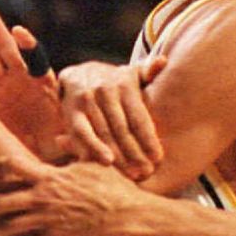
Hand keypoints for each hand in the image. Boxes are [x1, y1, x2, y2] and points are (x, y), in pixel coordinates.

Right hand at [0, 4, 62, 157]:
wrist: (42, 157)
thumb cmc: (59, 146)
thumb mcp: (68, 138)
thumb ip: (67, 137)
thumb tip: (62, 142)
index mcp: (44, 86)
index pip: (35, 60)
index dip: (28, 45)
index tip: (18, 32)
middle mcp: (23, 83)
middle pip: (9, 52)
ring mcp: (6, 90)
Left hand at [0, 152, 145, 235]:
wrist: (125, 213)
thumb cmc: (113, 185)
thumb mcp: (93, 159)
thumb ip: (74, 145)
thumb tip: (60, 135)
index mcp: (50, 176)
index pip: (14, 166)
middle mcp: (43, 197)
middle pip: (4, 200)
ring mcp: (47, 218)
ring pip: (11, 226)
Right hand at [57, 58, 167, 179]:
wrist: (78, 73)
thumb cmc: (113, 82)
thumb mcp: (131, 73)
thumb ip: (148, 71)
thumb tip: (163, 61)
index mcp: (124, 85)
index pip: (138, 116)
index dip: (149, 138)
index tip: (158, 158)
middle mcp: (106, 92)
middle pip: (123, 129)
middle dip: (135, 152)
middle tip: (146, 171)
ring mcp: (88, 101)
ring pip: (105, 134)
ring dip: (118, 156)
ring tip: (131, 174)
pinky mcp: (72, 112)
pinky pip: (83, 134)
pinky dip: (94, 148)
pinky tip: (106, 162)